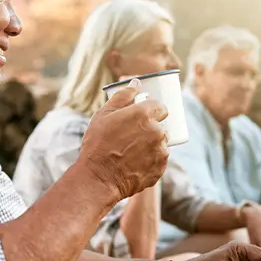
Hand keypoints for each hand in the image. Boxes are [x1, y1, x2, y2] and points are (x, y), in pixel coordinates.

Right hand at [78, 79, 168, 203]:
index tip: (142, 116)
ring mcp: (160, 151)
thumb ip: (123, 95)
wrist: (99, 177)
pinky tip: (134, 163)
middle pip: (161, 126)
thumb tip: (136, 82)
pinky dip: (150, 160)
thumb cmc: (98, 144)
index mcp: (144, 114)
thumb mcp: (104, 114)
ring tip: (131, 152)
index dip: (152, 110)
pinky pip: (159, 160)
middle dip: (150, 129)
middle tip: (132, 136)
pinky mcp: (160, 169)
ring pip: (161, 144)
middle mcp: (157, 131)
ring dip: (151, 145)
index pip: (160, 106)